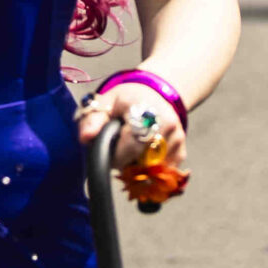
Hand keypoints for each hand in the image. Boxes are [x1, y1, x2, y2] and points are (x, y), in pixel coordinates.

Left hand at [75, 81, 189, 189]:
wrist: (154, 93)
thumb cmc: (124, 100)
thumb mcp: (105, 102)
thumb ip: (92, 119)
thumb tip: (86, 138)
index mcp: (144, 108)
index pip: (131, 145)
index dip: (117, 157)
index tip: (110, 157)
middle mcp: (166, 123)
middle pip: (144, 163)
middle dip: (128, 166)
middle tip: (120, 156)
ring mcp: (176, 138)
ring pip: (154, 172)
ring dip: (140, 170)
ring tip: (131, 154)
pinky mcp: (181, 150)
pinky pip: (163, 173)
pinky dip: (151, 172)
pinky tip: (143, 157)